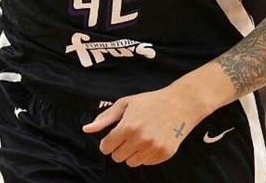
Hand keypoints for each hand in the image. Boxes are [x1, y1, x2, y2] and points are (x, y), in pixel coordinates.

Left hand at [82, 84, 208, 166]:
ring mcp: (153, 148)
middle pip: (117, 157)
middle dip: (119, 148)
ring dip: (132, 153)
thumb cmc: (150, 102)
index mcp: (127, 127)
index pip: (106, 147)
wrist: (180, 104)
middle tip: (128, 135)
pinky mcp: (165, 154)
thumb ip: (104, 118)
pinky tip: (151, 140)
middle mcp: (140, 140)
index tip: (113, 136)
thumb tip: (86, 130)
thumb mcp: (125, 104)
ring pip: (131, 163)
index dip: (107, 142)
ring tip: (140, 137)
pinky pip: (146, 163)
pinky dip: (146, 155)